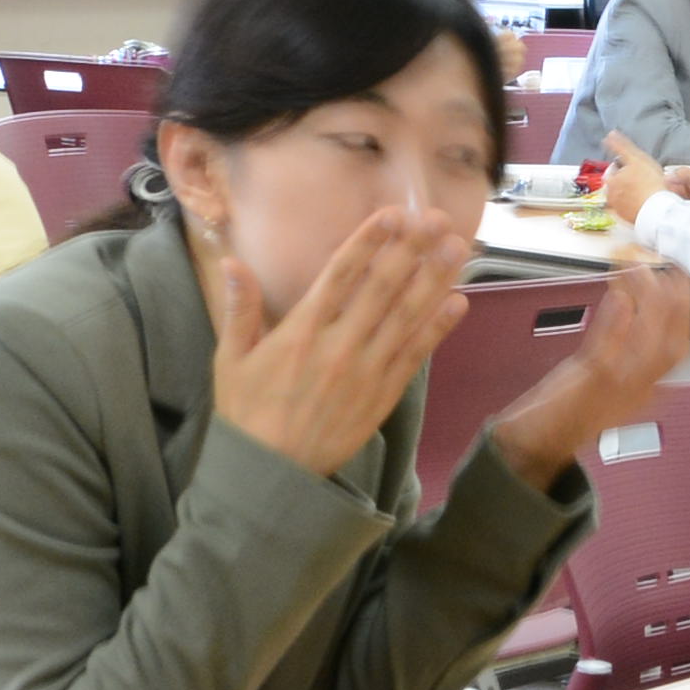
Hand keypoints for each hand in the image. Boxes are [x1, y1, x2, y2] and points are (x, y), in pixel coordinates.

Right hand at [203, 205, 473, 482]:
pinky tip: (458, 301)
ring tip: (457, 248)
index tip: (391, 214)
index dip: (368, 242)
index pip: (340, 275)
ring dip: (434, 279)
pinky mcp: (382, 395)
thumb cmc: (247, 414)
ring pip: (406, 316)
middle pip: (382, 288)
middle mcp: (339, 346)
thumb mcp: (231, 360)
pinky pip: (415, 355)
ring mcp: (365, 371)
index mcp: (301, 332)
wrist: (271, 475)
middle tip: (435, 218)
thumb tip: (232, 262)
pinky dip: (437, 328)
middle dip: (411, 250)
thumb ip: (239, 309)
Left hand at [489, 267, 689, 482]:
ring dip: (651, 303)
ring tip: (644, 270)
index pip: (680, 349)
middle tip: (675, 269)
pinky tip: (620, 293)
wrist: (536, 444)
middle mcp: (639, 391)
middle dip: (681, 306)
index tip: (683, 282)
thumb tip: (626, 299)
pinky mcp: (588, 385)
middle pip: (675, 347)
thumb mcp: (603, 375)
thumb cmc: (567, 408)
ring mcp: (615, 388)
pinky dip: (617, 319)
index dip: (687, 314)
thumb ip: (616, 341)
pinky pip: (609, 349)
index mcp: (646, 390)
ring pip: (648, 344)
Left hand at [598, 132, 673, 222]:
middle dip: (628, 181)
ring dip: (633, 194)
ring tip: (648, 191)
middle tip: (645, 179)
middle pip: (619, 184)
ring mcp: (620, 211)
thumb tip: (610, 134)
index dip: (627, 166)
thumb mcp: (636, 159)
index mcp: (611, 181)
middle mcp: (611, 197)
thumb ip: (621, 146)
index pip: (615, 169)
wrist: (659, 211)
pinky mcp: (629, 221)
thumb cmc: (649, 184)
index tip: (638, 168)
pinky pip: (632, 210)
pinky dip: (637, 206)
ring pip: (625, 198)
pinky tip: (648, 203)